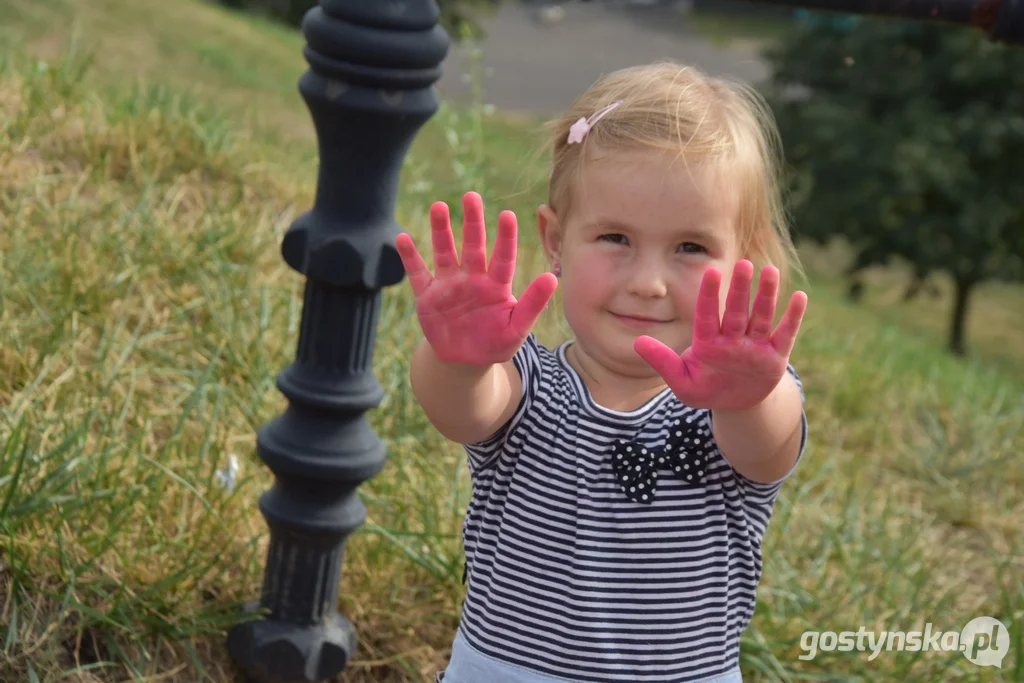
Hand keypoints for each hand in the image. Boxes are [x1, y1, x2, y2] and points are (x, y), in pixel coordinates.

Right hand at [396, 192, 558, 366]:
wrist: (465, 361)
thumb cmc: (495, 342)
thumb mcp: (517, 328)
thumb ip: (532, 304)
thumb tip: (552, 277)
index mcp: (496, 285)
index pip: (503, 257)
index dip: (505, 237)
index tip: (508, 215)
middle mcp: (473, 278)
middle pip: (473, 245)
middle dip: (472, 222)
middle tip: (471, 196)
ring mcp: (448, 284)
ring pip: (445, 252)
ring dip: (441, 230)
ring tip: (439, 207)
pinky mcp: (427, 296)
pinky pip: (417, 273)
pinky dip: (409, 257)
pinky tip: (402, 238)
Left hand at [633, 260, 807, 411]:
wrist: (735, 405)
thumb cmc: (706, 389)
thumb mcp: (682, 381)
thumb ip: (662, 362)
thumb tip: (636, 343)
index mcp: (708, 342)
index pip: (708, 315)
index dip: (709, 295)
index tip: (711, 271)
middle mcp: (733, 339)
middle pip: (737, 311)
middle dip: (740, 289)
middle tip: (743, 264)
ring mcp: (755, 345)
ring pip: (761, 316)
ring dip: (766, 295)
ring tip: (769, 271)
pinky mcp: (775, 356)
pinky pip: (785, 334)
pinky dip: (793, 317)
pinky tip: (800, 296)